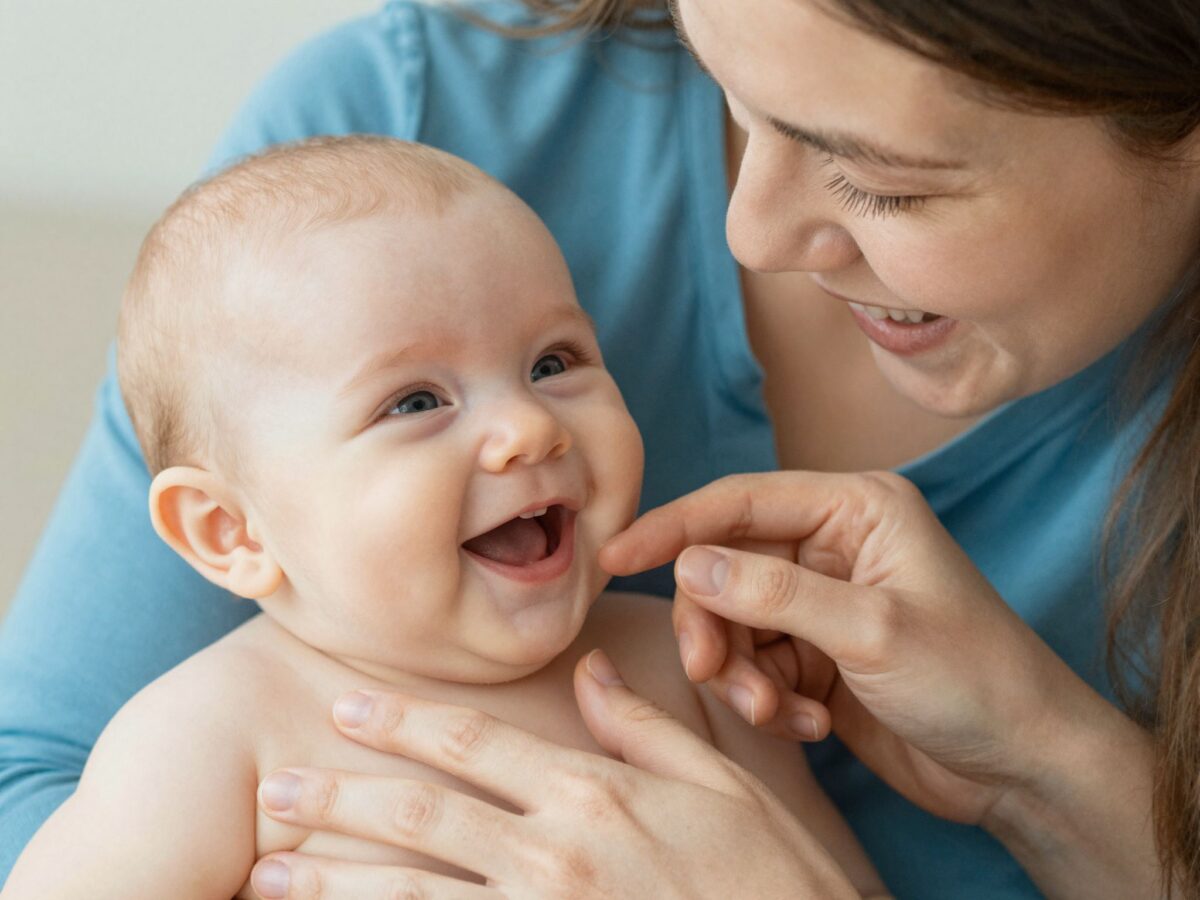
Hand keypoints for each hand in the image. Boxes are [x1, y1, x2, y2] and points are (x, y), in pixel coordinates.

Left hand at [249, 652, 861, 898]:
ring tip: (270, 871)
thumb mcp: (718, 783)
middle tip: (276, 789)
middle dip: (342, 798)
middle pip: (424, 813)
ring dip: (335, 880)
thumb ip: (643, 725)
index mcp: (594, 792)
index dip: (401, 722)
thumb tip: (589, 669)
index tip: (345, 705)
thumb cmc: (770, 875)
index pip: (475, 742)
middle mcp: (554, 853)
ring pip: (413, 893)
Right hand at [600, 471, 1132, 825]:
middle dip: (713, 625)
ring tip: (777, 711)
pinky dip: (768, 698)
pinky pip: (756, 665)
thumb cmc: (975, 678)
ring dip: (741, 673)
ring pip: (734, 624)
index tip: (616, 556)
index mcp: (856, 509)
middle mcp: (835, 547)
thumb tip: (688, 564)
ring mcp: (825, 603)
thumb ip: (774, 594)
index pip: (741, 503)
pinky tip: (809, 724)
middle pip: (726, 569)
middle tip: (709, 672)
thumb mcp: (870, 630)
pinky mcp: (819, 655)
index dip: (674, 526)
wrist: (1022, 765)